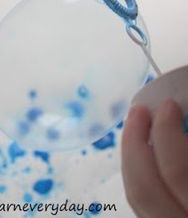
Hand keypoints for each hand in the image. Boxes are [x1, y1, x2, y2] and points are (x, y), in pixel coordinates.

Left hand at [122, 99, 187, 217]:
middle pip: (143, 189)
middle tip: (138, 110)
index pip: (176, 171)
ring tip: (136, 126)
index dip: (167, 132)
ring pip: (137, 197)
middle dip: (134, 143)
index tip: (168, 104)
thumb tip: (172, 109)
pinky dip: (138, 172)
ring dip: (131, 156)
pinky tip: (145, 153)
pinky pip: (142, 202)